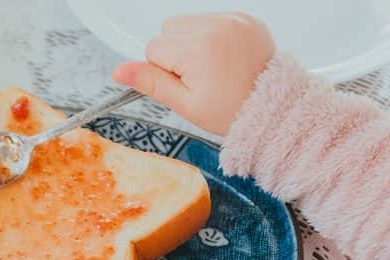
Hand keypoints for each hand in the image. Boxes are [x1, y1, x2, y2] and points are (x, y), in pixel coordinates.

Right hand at [113, 13, 274, 135]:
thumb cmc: (229, 111)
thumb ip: (151, 83)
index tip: (188, 85)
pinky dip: (213, 37)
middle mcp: (214, 26)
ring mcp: (232, 19)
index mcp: (197, 49)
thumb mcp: (186, 104)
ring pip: (188, 22)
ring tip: (213, 67)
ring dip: (192, 42)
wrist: (271, 108)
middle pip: (168, 30)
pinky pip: (212, 19)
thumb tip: (118, 71)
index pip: (154, 49)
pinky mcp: (244, 17)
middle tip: (201, 77)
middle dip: (177, 53)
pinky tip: (225, 57)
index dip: (165, 72)